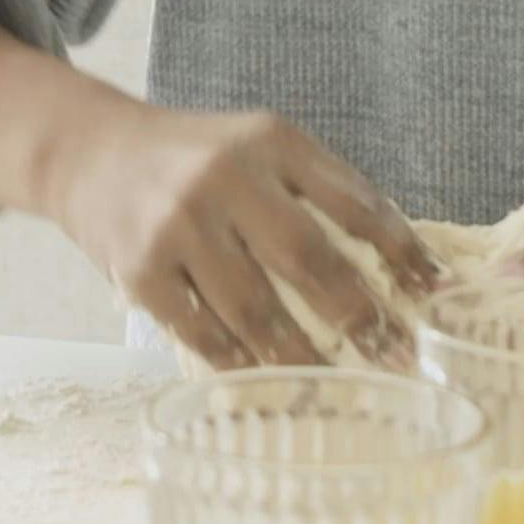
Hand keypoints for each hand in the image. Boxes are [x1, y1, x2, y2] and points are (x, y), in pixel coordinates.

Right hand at [42, 103, 436, 368]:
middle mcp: (224, 176)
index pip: (353, 200)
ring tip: (335, 382)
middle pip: (308, 259)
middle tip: (394, 355)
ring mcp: (179, 224)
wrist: (90, 153)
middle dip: (359, 316)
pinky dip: (239, 362)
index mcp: (270, 141)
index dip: (400, 251)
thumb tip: (399, 266)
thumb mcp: (258, 147)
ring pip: (256, 309)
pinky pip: (202, 332)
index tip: (433, 292)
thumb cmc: (192, 159)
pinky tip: (267, 379)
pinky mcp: (140, 269)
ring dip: (302, 354)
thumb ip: (317, 191)